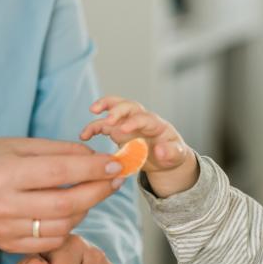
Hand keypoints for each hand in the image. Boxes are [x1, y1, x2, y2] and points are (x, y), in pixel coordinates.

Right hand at [0, 138, 124, 252]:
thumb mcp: (22, 145)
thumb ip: (61, 151)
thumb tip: (99, 158)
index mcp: (3, 173)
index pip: (59, 172)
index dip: (93, 169)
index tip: (116, 164)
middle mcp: (2, 205)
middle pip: (66, 204)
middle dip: (98, 191)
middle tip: (116, 179)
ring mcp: (5, 230)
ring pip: (64, 225)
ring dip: (86, 208)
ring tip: (89, 192)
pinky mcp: (10, 246)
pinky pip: (54, 240)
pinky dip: (69, 225)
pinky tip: (69, 210)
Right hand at [80, 96, 198, 197]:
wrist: (165, 157)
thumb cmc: (172, 154)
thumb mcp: (178, 155)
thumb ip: (171, 152)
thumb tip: (160, 150)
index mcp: (156, 124)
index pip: (144, 118)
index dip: (134, 122)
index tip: (124, 130)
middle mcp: (140, 119)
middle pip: (129, 106)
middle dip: (117, 109)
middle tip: (108, 119)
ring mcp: (128, 123)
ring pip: (115, 108)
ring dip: (103, 107)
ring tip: (92, 112)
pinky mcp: (118, 131)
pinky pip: (104, 125)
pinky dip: (93, 127)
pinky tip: (84, 136)